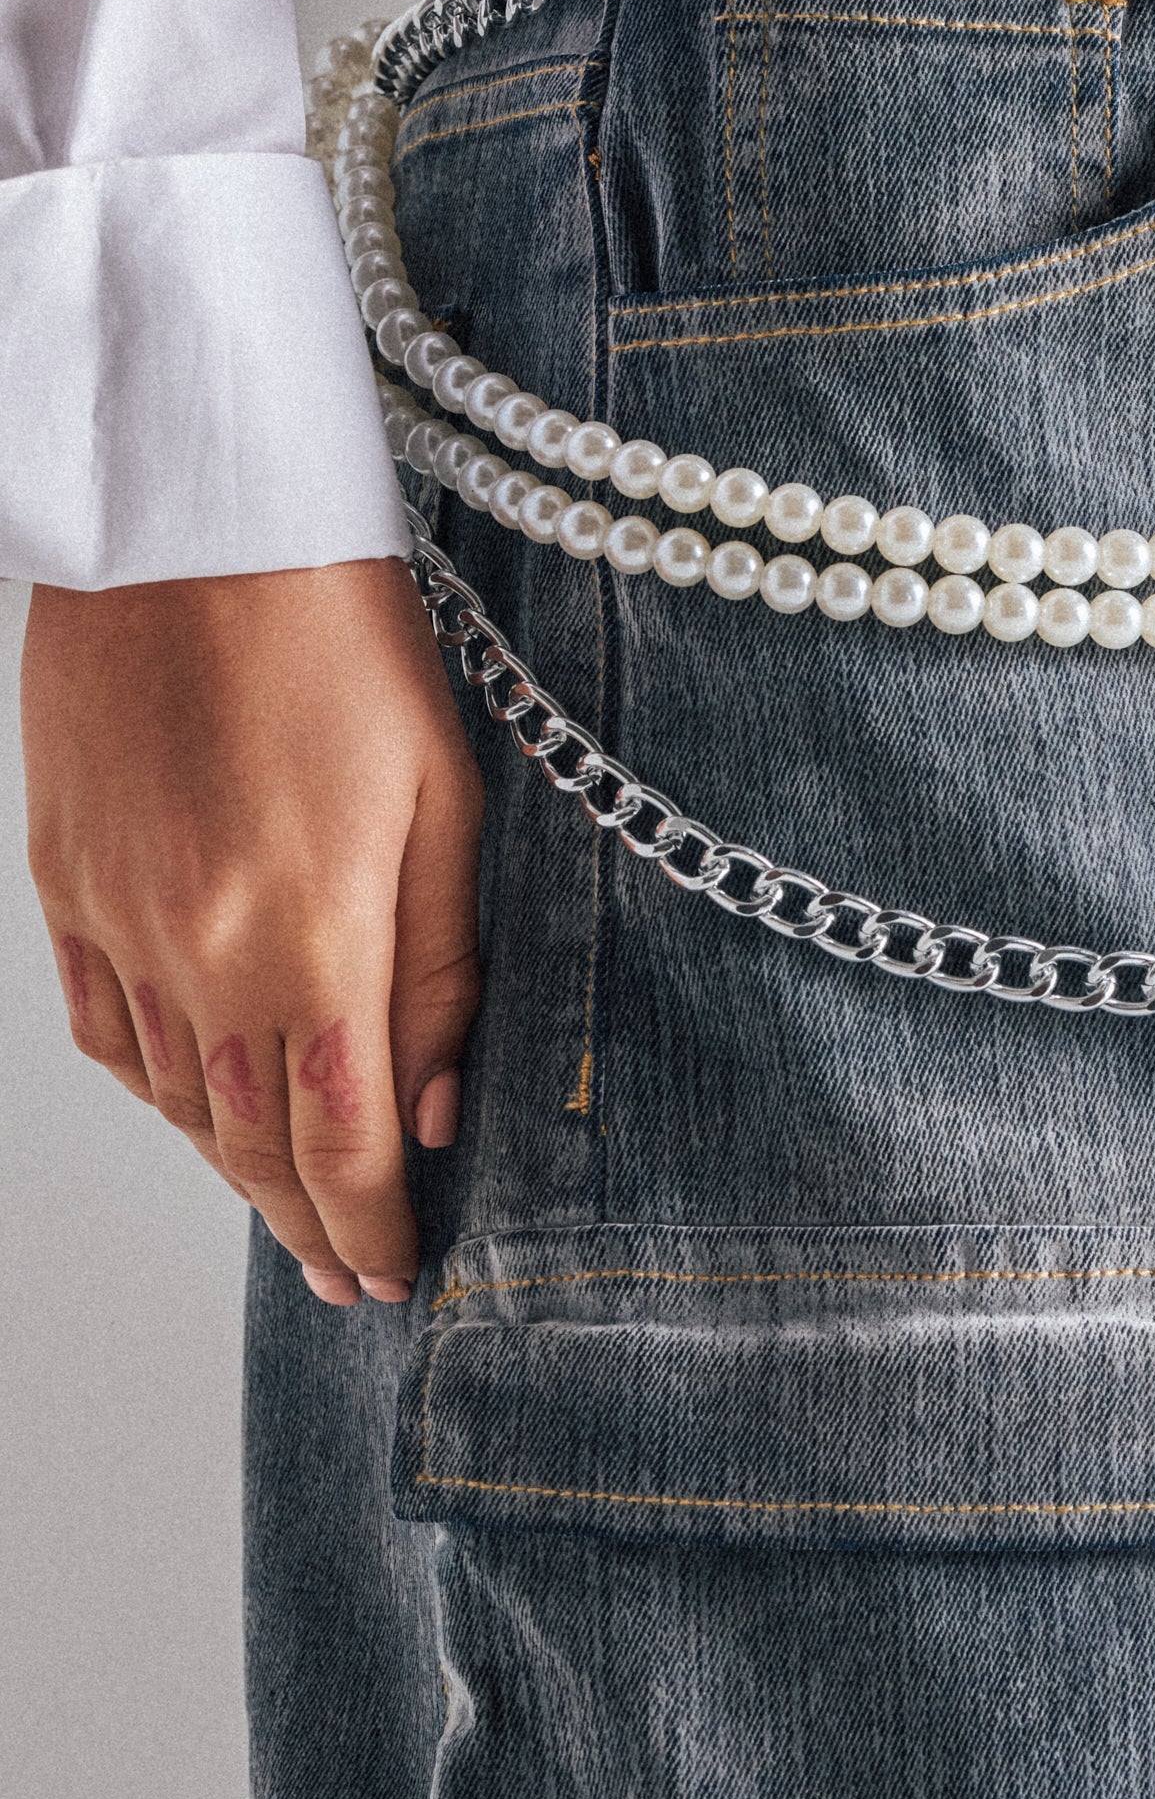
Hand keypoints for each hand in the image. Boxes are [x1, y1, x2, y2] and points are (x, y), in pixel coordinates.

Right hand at [22, 557, 482, 1306]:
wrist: (189, 523)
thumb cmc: (341, 636)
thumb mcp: (444, 801)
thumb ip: (441, 971)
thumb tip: (437, 1111)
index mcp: (305, 936)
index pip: (340, 1143)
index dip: (371, 1226)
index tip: (396, 1275)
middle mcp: (196, 951)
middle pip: (249, 1145)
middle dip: (308, 1224)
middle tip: (349, 1274)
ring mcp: (115, 921)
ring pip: (176, 1100)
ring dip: (236, 1167)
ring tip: (293, 1204)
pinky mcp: (65, 881)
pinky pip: (107, 1031)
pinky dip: (158, 1089)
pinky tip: (199, 1105)